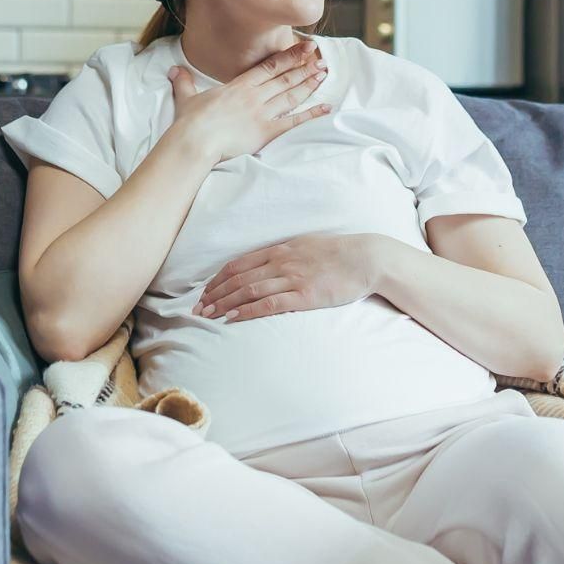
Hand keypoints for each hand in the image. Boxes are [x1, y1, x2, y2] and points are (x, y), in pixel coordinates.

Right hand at [169, 37, 329, 165]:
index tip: (306, 46)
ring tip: (323, 75)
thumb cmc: (190, 122)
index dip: (290, 55)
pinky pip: (293, 122)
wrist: (194, 141)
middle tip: (322, 60)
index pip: (270, 66)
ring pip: (292, 95)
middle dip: (305, 67)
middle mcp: (254, 96)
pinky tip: (325, 108)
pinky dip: (311, 115)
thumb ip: (184, 82)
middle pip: (285, 78)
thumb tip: (174, 71)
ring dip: (309, 84)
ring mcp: (262, 113)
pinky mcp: (266, 132)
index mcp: (239, 85)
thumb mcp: (186, 97)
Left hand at [196, 233, 387, 321]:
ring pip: (248, 290)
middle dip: (215, 294)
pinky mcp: (304, 295)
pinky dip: (247, 310)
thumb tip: (267, 264)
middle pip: (238, 278)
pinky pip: (268, 304)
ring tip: (208, 314)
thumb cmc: (338, 253)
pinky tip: (232, 318)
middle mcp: (281, 262)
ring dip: (224, 303)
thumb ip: (285, 254)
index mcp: (280, 249)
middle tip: (198, 308)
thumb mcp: (306, 246)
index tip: (205, 291)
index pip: (239, 264)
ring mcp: (292, 278)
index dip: (219, 279)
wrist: (365, 258)